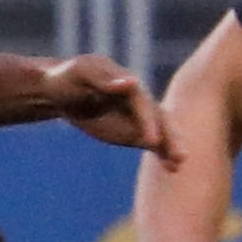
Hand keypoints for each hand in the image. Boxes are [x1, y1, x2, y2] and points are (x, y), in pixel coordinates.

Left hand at [44, 54, 176, 164]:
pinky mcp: (134, 130)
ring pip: (160, 131)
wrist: (62, 91)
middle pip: (158, 117)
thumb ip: (103, 79)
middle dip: (169, 136)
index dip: (147, 121)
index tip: (151, 141)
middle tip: (180, 154)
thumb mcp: (80, 74)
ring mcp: (137, 115)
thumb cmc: (67, 78)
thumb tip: (131, 82)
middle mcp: (138, 99)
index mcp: (126, 81)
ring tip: (179, 163)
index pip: (141, 102)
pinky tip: (172, 168)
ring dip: (171, 146)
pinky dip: (162, 153)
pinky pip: (152, 142)